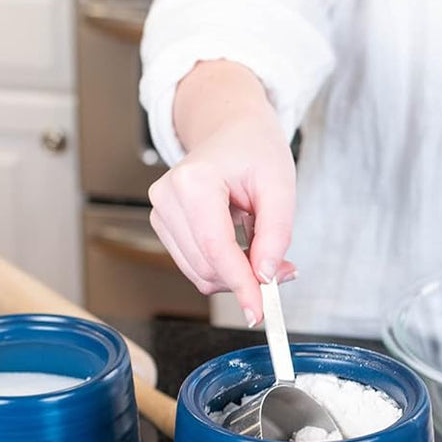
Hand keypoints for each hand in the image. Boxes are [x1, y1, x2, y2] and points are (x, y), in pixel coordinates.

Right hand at [148, 60, 296, 325]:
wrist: (231, 129)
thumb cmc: (255, 150)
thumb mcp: (281, 186)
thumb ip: (276, 234)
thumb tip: (266, 278)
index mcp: (193, 181)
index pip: (216, 249)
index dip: (240, 285)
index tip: (260, 312)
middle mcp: (166, 197)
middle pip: (205, 266)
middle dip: (244, 280)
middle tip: (282, 271)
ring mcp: (159, 212)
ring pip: (198, 273)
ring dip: (234, 275)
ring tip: (263, 249)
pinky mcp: (163, 225)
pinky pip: (195, 265)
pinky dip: (222, 267)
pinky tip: (241, 246)